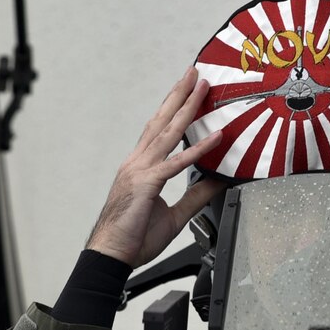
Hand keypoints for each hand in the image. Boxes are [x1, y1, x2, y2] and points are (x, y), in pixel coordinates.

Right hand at [87, 67, 226, 266]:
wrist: (111, 256)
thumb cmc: (133, 238)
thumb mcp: (175, 214)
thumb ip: (196, 195)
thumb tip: (218, 180)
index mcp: (141, 167)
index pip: (159, 131)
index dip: (173, 109)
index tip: (186, 91)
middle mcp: (138, 163)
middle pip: (162, 121)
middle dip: (179, 95)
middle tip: (194, 74)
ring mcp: (140, 171)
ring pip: (167, 133)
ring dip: (187, 108)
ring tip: (201, 88)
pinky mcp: (146, 184)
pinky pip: (175, 163)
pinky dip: (196, 149)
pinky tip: (214, 138)